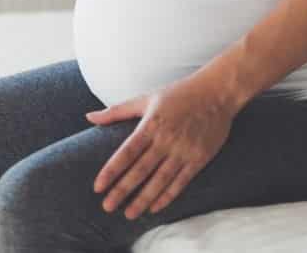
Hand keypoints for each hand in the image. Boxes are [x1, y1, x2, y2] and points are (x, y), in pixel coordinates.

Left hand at [86, 71, 239, 218]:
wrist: (216, 93)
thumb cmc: (177, 94)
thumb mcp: (145, 98)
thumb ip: (116, 111)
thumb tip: (89, 117)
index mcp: (150, 124)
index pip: (126, 153)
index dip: (111, 171)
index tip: (98, 187)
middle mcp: (165, 140)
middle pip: (140, 170)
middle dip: (122, 190)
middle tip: (107, 207)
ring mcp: (183, 151)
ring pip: (160, 180)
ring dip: (143, 199)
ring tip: (128, 214)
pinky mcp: (199, 159)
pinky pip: (181, 182)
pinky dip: (167, 196)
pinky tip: (155, 207)